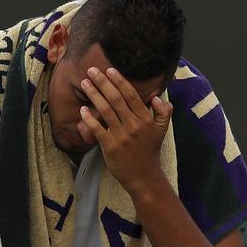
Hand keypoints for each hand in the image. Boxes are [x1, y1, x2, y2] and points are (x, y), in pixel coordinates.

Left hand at [77, 66, 172, 194]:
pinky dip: (89, 119)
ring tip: (85, 83)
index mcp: (146, 119)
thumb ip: (163, 112)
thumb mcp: (162, 130)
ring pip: (106, 110)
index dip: (119, 81)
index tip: (109, 70)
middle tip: (92, 70)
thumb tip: (157, 97)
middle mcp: (134, 125)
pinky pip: (98, 129)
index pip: (131, 95)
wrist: (144, 176)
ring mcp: (122, 136)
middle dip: (103, 82)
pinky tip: (82, 110)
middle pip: (116, 99)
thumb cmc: (149, 152)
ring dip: (94, 95)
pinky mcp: (111, 147)